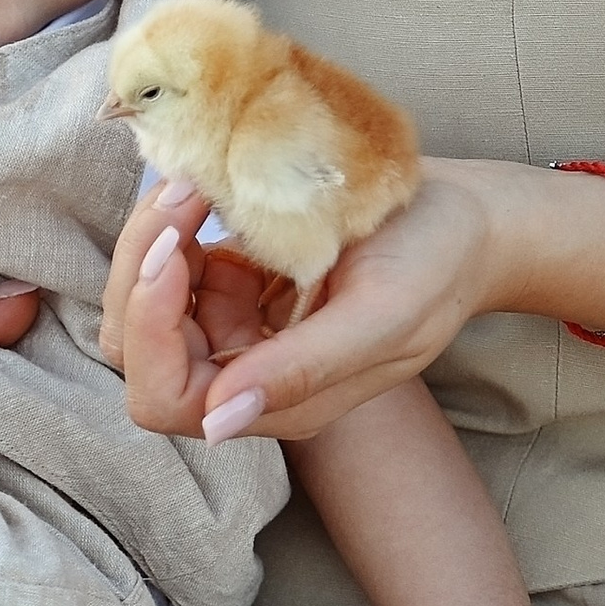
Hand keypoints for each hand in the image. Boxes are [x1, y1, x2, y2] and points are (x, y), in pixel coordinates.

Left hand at [116, 162, 522, 441]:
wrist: (467, 218)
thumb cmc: (437, 265)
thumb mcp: (384, 315)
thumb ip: (304, 368)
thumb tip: (216, 420)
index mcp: (280, 401)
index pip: (168, 396)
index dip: (151, 329)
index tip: (177, 249)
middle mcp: (245, 371)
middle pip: (137, 348)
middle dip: (141, 271)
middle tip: (184, 196)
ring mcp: (236, 326)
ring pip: (144, 300)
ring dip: (152, 240)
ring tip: (194, 185)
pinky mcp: (234, 282)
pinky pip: (170, 263)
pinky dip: (174, 223)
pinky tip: (209, 188)